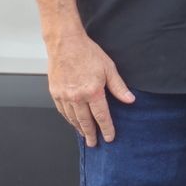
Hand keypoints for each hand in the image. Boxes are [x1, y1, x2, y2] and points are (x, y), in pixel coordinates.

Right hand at [46, 32, 133, 146]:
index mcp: (93, 91)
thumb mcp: (109, 68)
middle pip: (86, 122)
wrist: (65, 42)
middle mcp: (77, 96)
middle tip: (94, 143)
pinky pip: (62, 111)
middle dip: (91, 134)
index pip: (102, 117)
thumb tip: (130, 100)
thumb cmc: (87, 52)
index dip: (107, 129)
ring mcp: (64, 96)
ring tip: (84, 135)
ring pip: (73, 118)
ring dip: (79, 128)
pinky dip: (68, 119)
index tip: (109, 138)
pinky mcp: (55, 92)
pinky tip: (72, 122)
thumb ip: (119, 87)